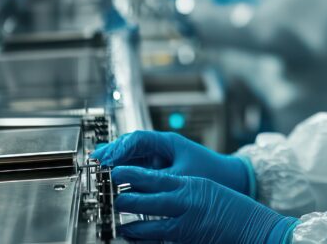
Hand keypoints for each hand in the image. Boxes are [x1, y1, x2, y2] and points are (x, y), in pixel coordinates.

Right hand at [91, 131, 252, 195]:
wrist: (231, 179)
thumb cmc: (212, 173)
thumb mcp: (181, 177)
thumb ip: (156, 181)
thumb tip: (132, 186)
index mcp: (167, 142)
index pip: (138, 139)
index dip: (119, 148)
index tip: (106, 158)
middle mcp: (161, 147)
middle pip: (131, 145)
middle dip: (112, 152)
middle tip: (95, 161)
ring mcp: (159, 157)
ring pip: (132, 155)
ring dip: (116, 160)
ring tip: (98, 166)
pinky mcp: (159, 168)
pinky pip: (138, 166)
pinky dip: (125, 169)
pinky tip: (112, 174)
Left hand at [113, 167, 298, 243]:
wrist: (257, 228)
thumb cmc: (234, 209)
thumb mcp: (208, 190)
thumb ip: (184, 189)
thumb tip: (157, 189)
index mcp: (192, 185)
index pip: (156, 177)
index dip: (133, 175)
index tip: (116, 172)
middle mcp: (188, 203)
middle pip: (147, 200)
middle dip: (126, 200)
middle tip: (111, 199)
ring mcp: (187, 226)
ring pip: (150, 227)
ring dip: (132, 226)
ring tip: (120, 226)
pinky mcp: (188, 241)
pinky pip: (162, 241)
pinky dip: (149, 241)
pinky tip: (139, 240)